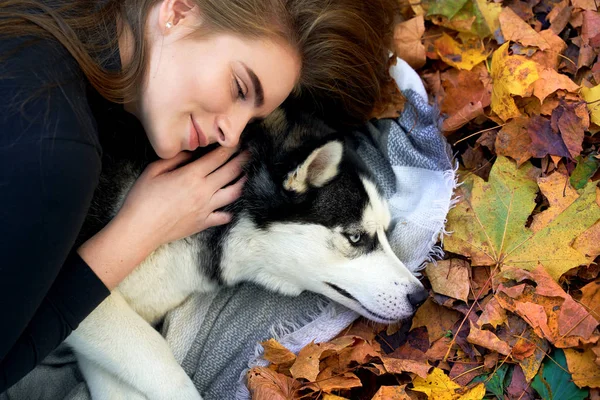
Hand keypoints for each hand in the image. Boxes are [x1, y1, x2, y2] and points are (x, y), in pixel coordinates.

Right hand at [120, 146, 247, 246]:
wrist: (140, 230)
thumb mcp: (153, 171)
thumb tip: (190, 153)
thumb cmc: (142, 199)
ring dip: (242, 182)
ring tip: (247, 175)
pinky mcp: (204, 223)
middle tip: (251, 152)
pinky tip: (232, 207)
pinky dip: (230, 210)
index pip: (217, 157)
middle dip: (243, 160)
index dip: (229, 147)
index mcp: (191, 176)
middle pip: (230, 172)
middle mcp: (203, 191)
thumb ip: (174, 159)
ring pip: (233, 193)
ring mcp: (206, 208)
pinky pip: (224, 216)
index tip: (237, 140)